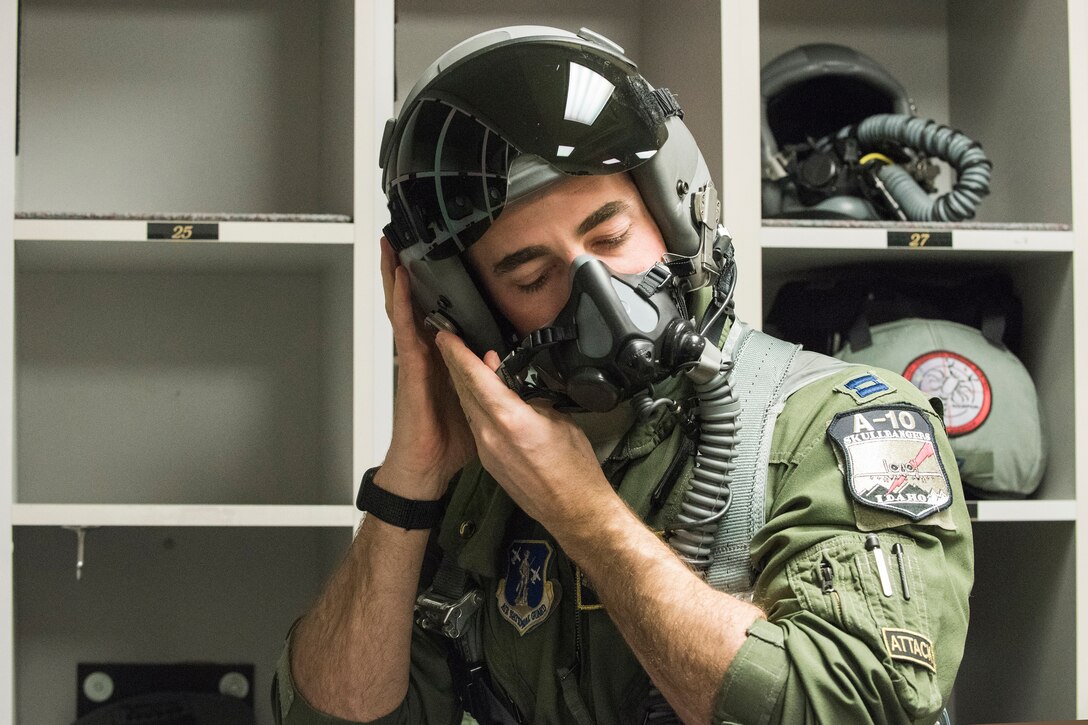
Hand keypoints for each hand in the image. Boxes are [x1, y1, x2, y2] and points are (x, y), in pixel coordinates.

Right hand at [379, 238, 475, 496]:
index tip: (437, 258)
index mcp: (441, 358)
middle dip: (408, 270)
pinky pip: (404, 328)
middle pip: (414, 303)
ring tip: (393, 245)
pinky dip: (401, 301)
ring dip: (396, 275)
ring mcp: (413, 358)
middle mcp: (424, 353)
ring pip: (402, 307)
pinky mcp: (410, 367)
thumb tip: (514, 365)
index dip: (433, 286)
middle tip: (405, 236)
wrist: (427, 466)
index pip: (436, 313)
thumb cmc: (448, 440)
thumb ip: (495, 379)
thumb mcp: (483, 402)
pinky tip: (400, 279)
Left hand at [434, 330, 614, 530]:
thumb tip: (518, 388)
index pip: (476, 378)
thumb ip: (531, 400)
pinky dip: (474, 405)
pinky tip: (480, 397)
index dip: (458, 354)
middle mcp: (491, 435)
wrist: (573, 511)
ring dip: (464, 385)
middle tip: (448, 342)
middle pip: (465, 391)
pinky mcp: (488, 462)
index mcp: (510, 420)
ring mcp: (487, 451)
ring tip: (463, 363)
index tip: (445, 335)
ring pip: (468, 408)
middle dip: (456, 364)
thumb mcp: (558, 420)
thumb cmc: (575, 469)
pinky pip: (476, 425)